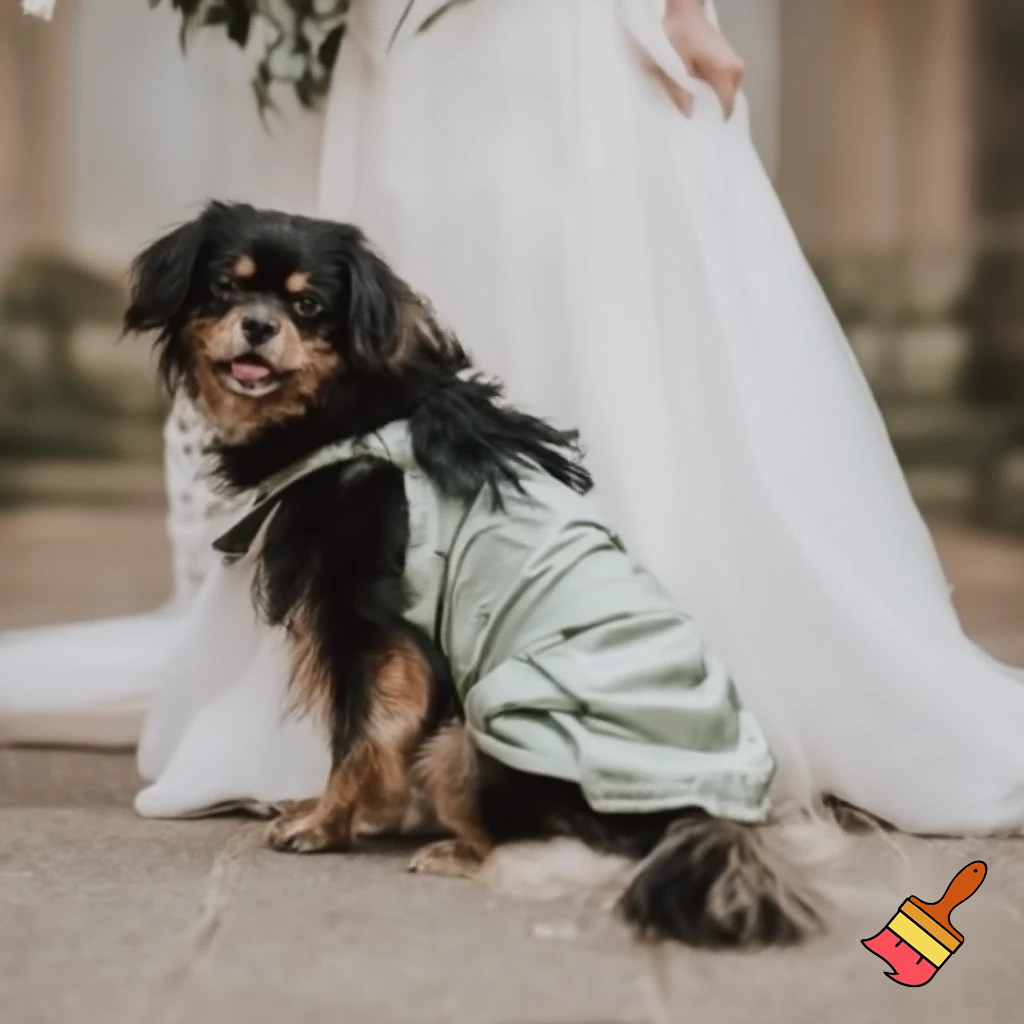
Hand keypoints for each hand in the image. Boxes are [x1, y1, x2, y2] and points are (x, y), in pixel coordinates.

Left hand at [661, 3, 744, 118]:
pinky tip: (695, 96)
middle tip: (691, 124)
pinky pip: (722, 87)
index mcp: (727, 72)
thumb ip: (680, 90)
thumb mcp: (673, 64)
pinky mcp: (729, 64)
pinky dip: (710, 94)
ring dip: (709, 104)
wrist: (683, 9)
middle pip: (727, 105)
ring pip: (725, 97)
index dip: (712, 123)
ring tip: (691, 109)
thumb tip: (689, 116)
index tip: (698, 133)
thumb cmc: (678, 33)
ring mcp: (735, 67)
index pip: (726, 109)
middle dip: (710, 115)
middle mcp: (737, 71)